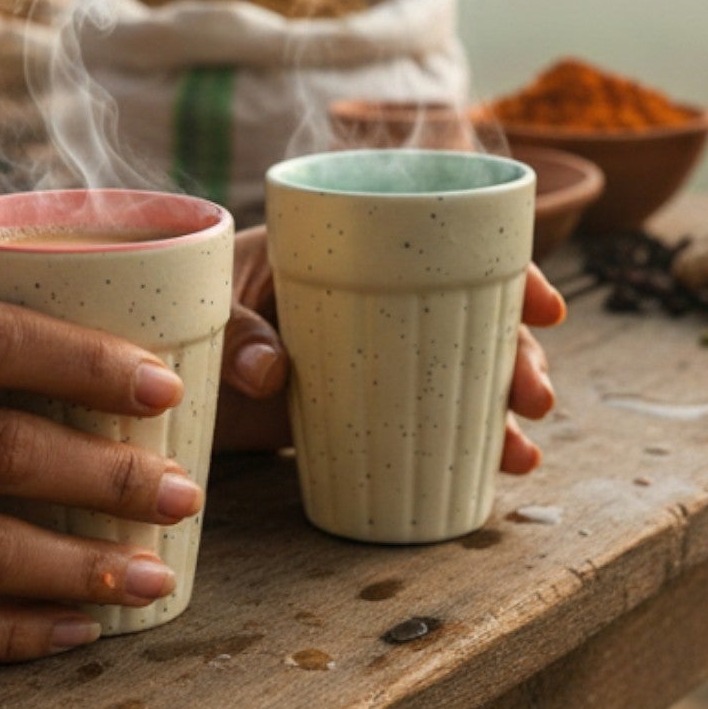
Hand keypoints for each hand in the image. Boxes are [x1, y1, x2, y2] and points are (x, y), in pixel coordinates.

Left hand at [213, 226, 565, 470]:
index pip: (450, 242)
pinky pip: (426, 415)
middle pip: (473, 312)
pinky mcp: (364, 404)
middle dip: (518, 356)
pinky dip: (467, 440)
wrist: (160, 368)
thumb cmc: (186, 306)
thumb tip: (271, 372)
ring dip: (503, 406)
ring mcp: (377, 351)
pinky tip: (500, 466)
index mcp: (355, 242)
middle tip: (535, 399)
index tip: (546, 309)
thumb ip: (239, 332)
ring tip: (521, 453)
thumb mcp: (212, 304)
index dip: (512, 268)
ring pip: (462, 367)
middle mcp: (379, 293)